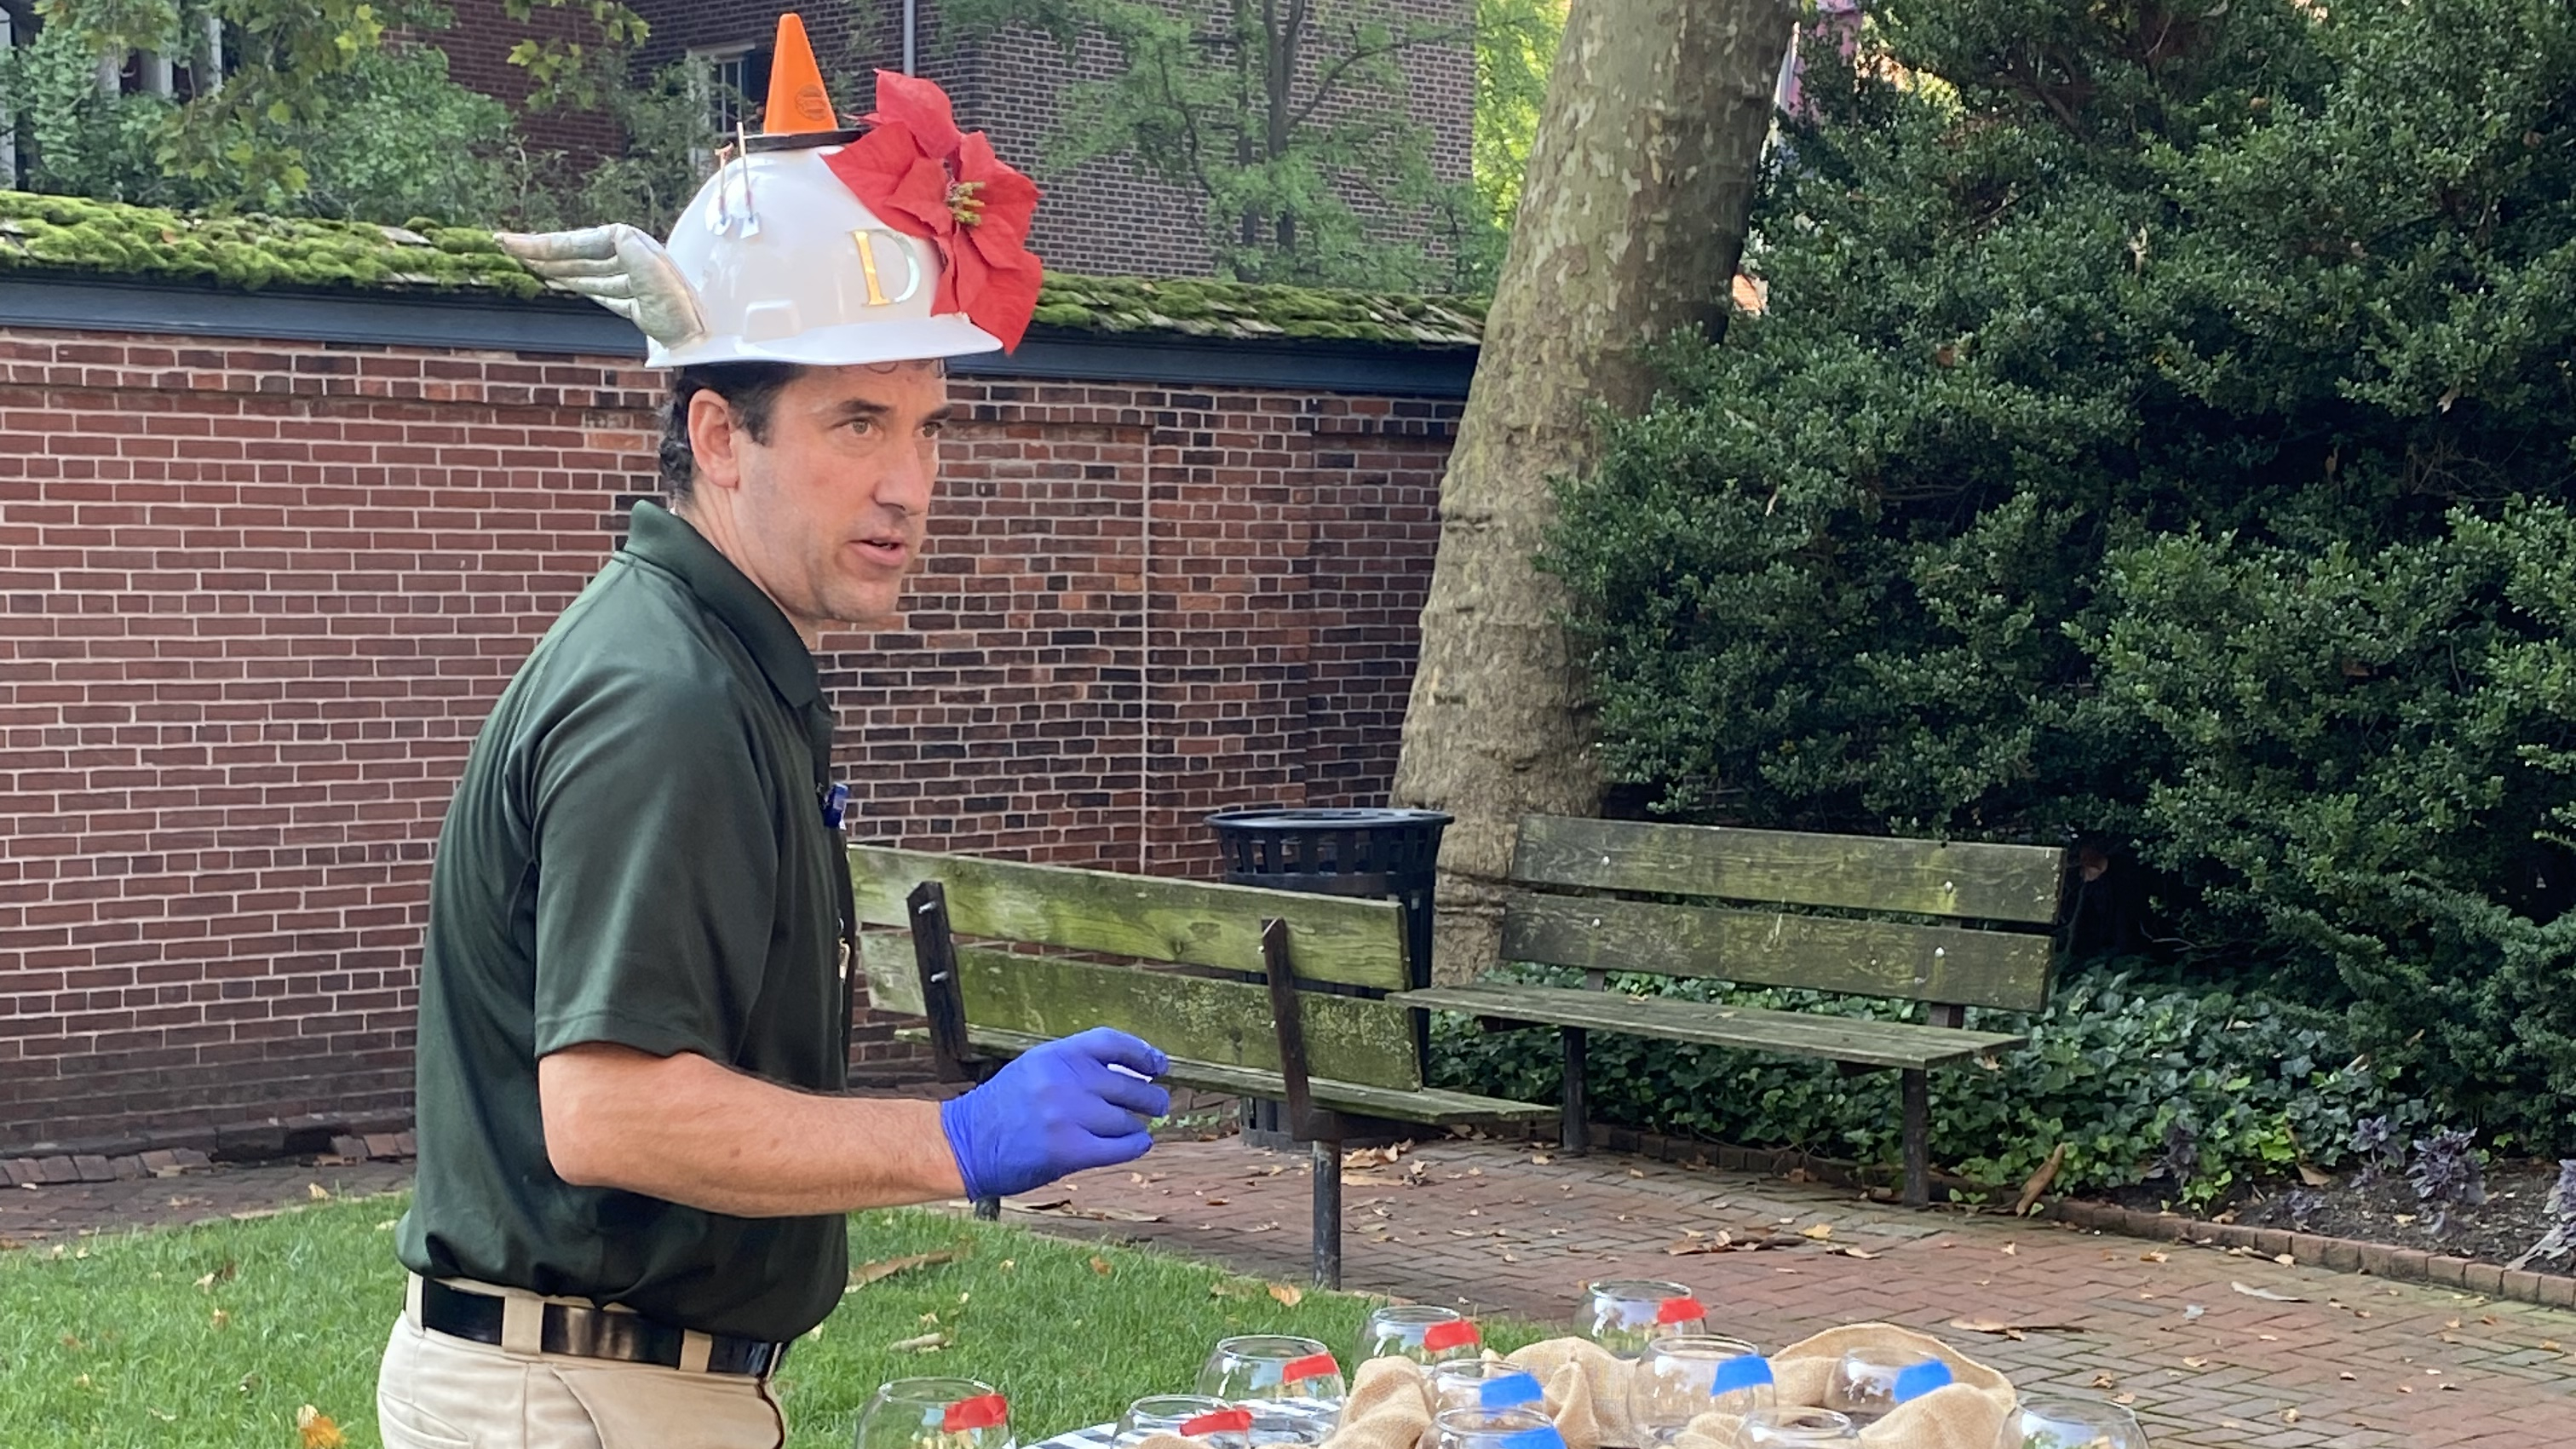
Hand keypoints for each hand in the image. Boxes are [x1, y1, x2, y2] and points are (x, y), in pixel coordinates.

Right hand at [939, 1027, 1170, 1200]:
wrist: (964, 1144)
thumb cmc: (1002, 1109)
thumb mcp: (1035, 1070)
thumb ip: (1075, 1068)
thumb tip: (1132, 1072)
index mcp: (1055, 1055)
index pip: (1112, 1042)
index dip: (1143, 1053)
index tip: (1159, 1065)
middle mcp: (1062, 1081)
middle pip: (1128, 1085)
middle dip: (1151, 1097)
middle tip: (1159, 1104)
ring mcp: (1065, 1116)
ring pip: (1126, 1119)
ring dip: (1138, 1125)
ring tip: (1138, 1127)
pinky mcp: (1067, 1150)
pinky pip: (1119, 1147)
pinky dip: (1135, 1146)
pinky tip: (1138, 1144)